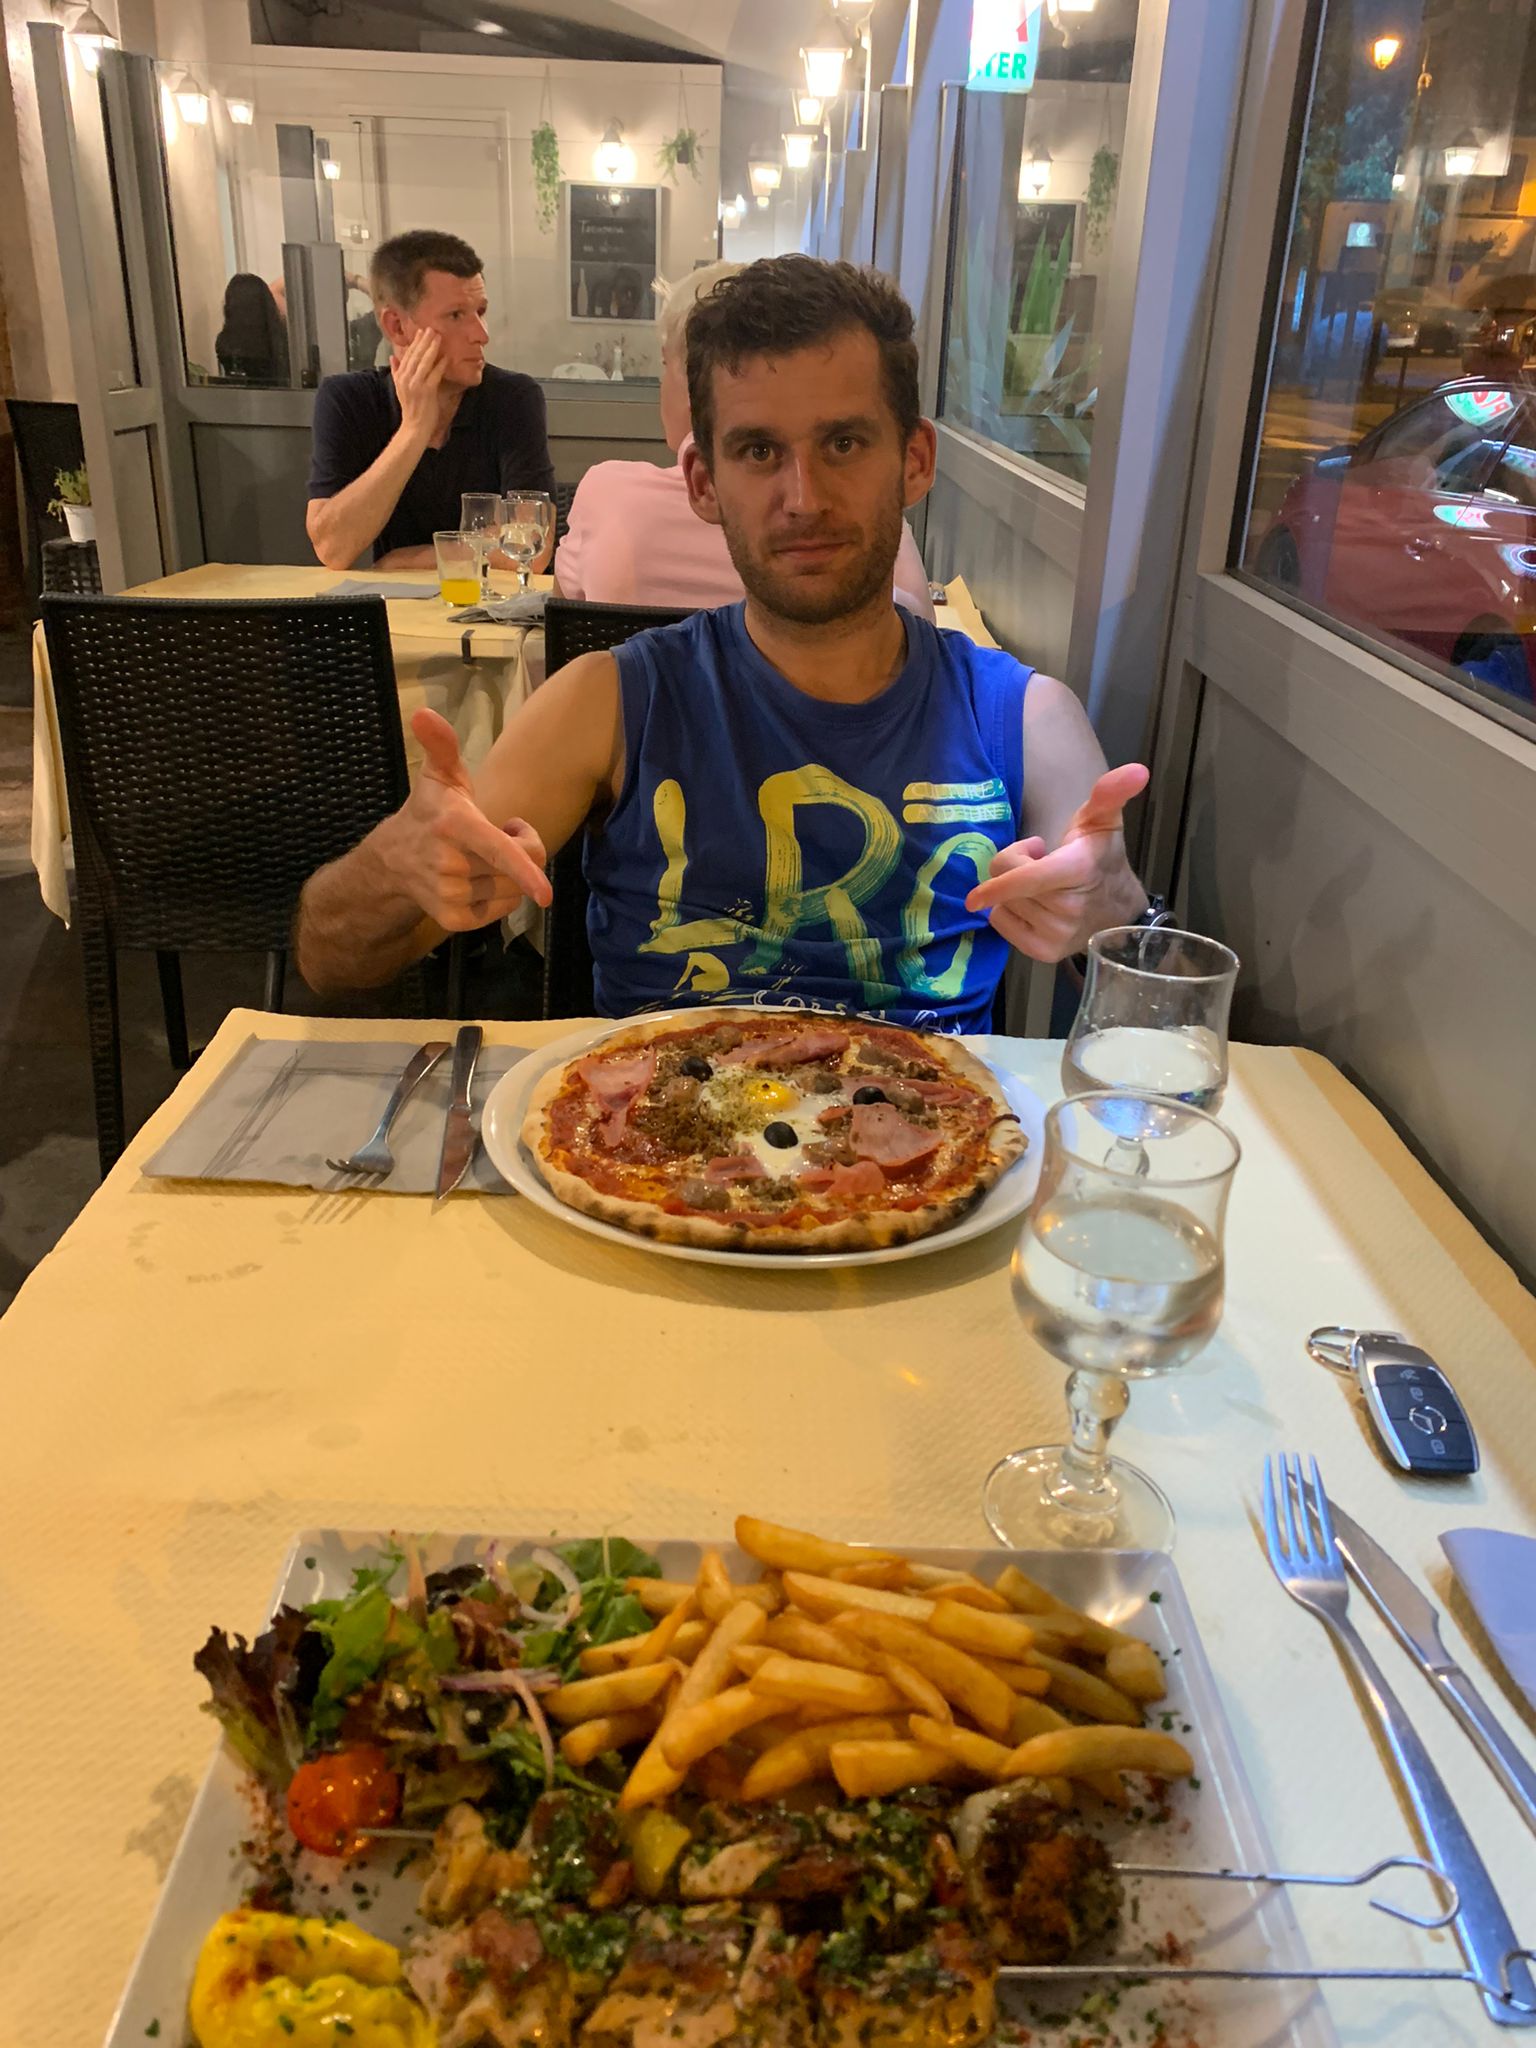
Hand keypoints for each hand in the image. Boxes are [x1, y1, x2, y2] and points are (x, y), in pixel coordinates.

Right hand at [383, 708, 551, 930]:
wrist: (393, 861)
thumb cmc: (429, 812)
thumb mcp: (438, 776)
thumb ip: (441, 745)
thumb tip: (424, 713)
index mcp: (454, 825)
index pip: (496, 850)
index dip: (524, 867)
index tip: (544, 891)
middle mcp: (449, 864)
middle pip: (519, 868)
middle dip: (524, 849)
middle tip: (503, 833)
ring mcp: (450, 895)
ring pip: (512, 892)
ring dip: (512, 874)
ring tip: (486, 855)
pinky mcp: (453, 920)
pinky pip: (499, 912)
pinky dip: (501, 897)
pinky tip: (481, 879)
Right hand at [390, 329, 445, 444]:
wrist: (414, 427)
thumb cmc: (411, 409)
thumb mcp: (400, 388)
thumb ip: (397, 371)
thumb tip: (393, 357)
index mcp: (400, 376)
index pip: (407, 355)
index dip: (414, 343)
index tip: (421, 331)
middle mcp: (406, 378)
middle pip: (415, 355)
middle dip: (423, 341)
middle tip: (431, 329)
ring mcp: (416, 385)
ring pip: (424, 362)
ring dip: (431, 348)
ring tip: (438, 337)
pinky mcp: (426, 391)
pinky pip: (434, 374)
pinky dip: (440, 365)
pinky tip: (446, 357)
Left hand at [964, 763, 1149, 961]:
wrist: (1116, 907)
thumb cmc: (1099, 859)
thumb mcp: (1103, 821)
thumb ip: (1109, 794)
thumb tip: (1136, 770)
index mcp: (1077, 870)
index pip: (1027, 879)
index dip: (1000, 881)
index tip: (976, 895)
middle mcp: (1066, 908)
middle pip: (1006, 884)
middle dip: (1016, 866)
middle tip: (1043, 863)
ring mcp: (1056, 934)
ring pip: (1002, 905)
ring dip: (1014, 892)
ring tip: (1044, 886)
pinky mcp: (1044, 953)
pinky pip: (1002, 925)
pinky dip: (1009, 913)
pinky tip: (1035, 907)